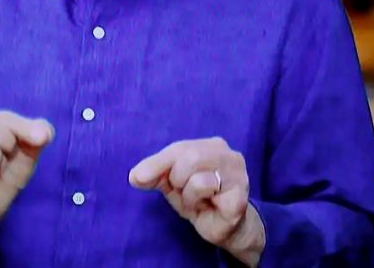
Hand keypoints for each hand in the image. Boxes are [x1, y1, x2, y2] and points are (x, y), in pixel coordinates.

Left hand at [128, 137, 264, 263]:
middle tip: (181, 192)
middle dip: (177, 179)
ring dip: (188, 196)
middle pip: (189, 157)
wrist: (224, 228)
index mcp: (210, 146)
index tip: (137, 177)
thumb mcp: (172, 184)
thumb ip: (155, 175)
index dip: (157, 163)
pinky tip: (209, 208)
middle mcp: (228, 154)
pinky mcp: (239, 197)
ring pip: (198, 179)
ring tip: (197, 202)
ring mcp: (238, 175)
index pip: (178, 148)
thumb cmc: (199, 199)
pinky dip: (200, 203)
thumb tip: (134, 176)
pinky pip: (209, 196)